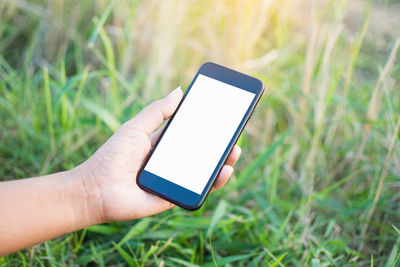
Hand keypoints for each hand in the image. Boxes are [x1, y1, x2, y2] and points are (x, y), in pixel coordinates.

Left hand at [78, 88, 240, 222]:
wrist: (96, 188)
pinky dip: (213, 182)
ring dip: (223, 162)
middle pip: (201, 153)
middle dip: (220, 144)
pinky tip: (223, 171)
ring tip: (234, 151)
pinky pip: (198, 190)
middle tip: (234, 134)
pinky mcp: (174, 197)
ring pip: (204, 172)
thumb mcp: (136, 127)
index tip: (223, 116)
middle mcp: (171, 163)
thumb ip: (157, 111)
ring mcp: (174, 180)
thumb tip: (180, 91)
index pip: (190, 135)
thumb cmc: (112, 156)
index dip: (207, 127)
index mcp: (162, 145)